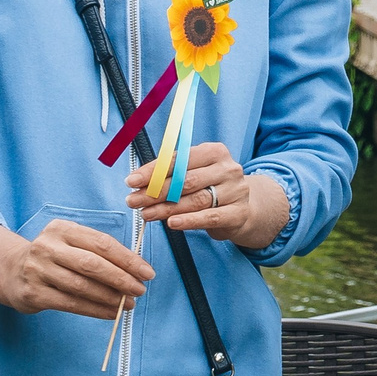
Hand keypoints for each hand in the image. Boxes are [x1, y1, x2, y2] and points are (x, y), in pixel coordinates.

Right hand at [0, 220, 152, 318]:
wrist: (10, 270)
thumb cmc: (52, 258)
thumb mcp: (69, 243)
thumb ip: (97, 251)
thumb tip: (135, 269)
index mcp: (62, 229)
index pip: (101, 243)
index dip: (128, 259)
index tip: (147, 272)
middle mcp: (48, 246)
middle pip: (92, 264)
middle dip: (121, 278)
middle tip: (140, 290)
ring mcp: (38, 270)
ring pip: (82, 286)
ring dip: (110, 297)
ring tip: (128, 304)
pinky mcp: (34, 293)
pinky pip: (71, 304)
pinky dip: (95, 310)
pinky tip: (110, 313)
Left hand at [125, 141, 291, 248]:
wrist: (245, 209)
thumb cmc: (212, 188)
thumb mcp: (196, 174)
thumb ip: (172, 175)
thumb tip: (138, 182)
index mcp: (215, 151)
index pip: (179, 159)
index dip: (153, 171)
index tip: (131, 181)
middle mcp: (228, 168)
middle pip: (186, 180)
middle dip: (155, 191)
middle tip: (134, 201)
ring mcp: (236, 191)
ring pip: (195, 200)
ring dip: (166, 208)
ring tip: (146, 214)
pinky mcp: (239, 213)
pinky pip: (210, 217)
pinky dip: (188, 221)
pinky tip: (171, 224)